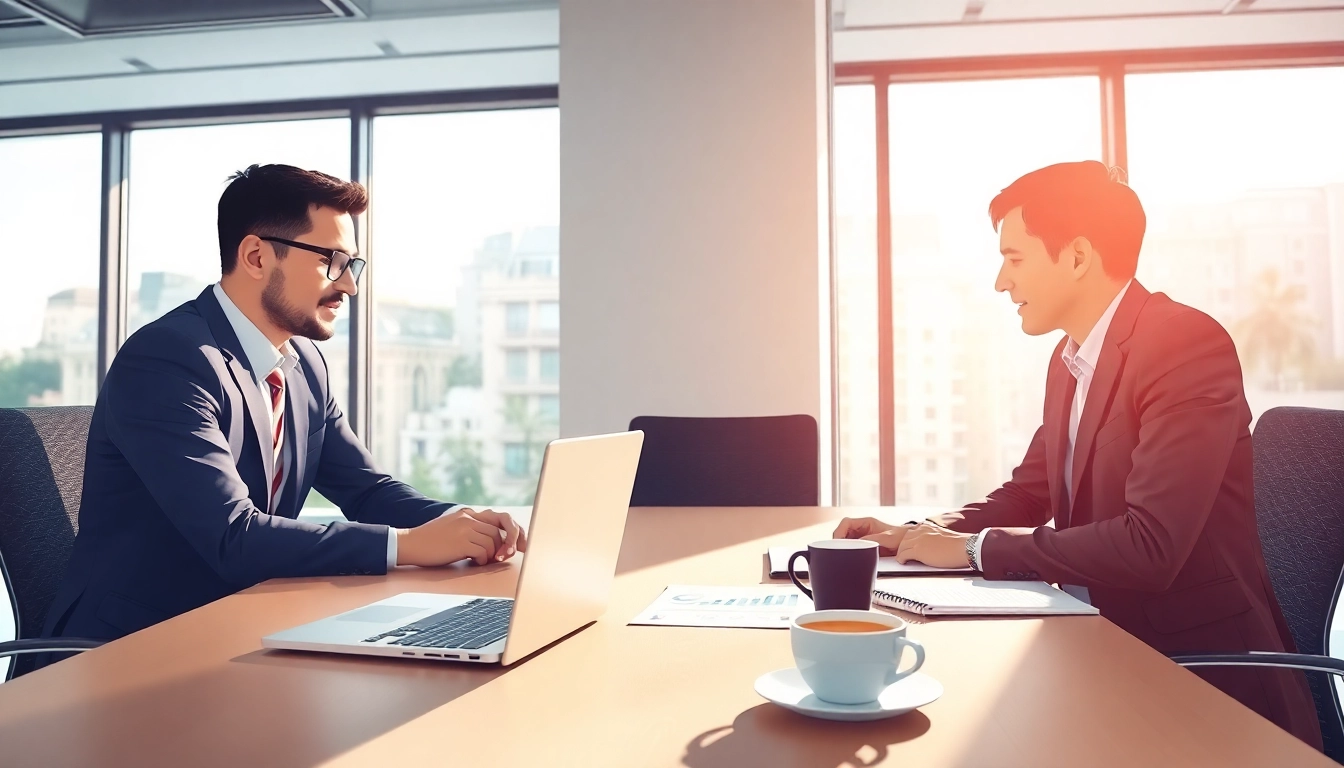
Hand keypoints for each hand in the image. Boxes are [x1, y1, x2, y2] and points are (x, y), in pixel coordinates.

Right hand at [396, 508, 526, 566]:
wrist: (409, 544)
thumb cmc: (431, 542)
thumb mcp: (453, 528)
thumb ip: (472, 530)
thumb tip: (495, 542)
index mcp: (468, 514)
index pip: (501, 518)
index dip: (515, 532)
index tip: (522, 545)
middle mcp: (468, 518)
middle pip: (500, 531)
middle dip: (506, 546)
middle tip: (502, 558)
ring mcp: (464, 528)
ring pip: (493, 542)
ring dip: (491, 555)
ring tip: (479, 560)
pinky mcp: (460, 542)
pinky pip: (483, 552)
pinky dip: (482, 560)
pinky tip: (472, 563)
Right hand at [833, 517, 913, 555]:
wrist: (907, 544)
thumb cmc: (899, 537)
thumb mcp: (886, 538)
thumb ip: (871, 539)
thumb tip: (857, 544)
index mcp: (866, 522)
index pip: (846, 523)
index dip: (839, 531)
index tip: (838, 541)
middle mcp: (862, 529)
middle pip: (843, 532)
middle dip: (839, 541)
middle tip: (839, 550)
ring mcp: (862, 537)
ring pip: (845, 541)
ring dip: (843, 547)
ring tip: (844, 554)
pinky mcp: (863, 546)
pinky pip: (852, 548)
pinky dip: (849, 552)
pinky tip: (850, 557)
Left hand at [894, 522, 971, 568]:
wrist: (963, 548)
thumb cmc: (958, 545)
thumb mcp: (942, 536)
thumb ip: (933, 537)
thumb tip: (930, 545)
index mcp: (927, 526)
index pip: (911, 532)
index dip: (908, 540)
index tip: (907, 545)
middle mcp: (921, 531)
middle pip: (904, 538)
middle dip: (902, 546)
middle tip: (902, 553)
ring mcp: (918, 540)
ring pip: (902, 546)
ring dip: (901, 553)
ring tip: (901, 559)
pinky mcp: (918, 550)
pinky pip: (903, 555)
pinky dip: (901, 559)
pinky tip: (903, 562)